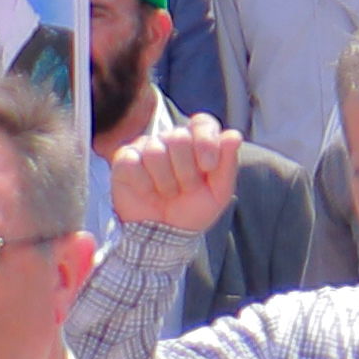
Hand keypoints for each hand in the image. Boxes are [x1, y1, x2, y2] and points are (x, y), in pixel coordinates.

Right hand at [110, 118, 244, 236]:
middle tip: (186, 189)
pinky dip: (145, 185)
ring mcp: (146, 147)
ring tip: (168, 194)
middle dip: (187, 171)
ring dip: (166, 181)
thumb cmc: (193, 209)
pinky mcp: (124, 160)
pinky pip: (133, 163)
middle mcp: (171, 139)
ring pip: (156, 151)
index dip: (206, 141)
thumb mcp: (218, 192)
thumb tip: (233, 135)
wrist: (164, 235)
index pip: (203, 123)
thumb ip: (228, 163)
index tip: (208, 166)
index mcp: (197, 142)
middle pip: (179, 137)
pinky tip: (149, 194)